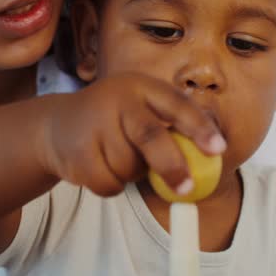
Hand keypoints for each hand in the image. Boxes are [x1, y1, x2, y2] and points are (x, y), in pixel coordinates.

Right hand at [43, 72, 225, 196]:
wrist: (57, 125)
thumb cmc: (115, 122)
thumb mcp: (140, 111)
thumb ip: (169, 129)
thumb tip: (209, 161)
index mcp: (142, 86)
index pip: (176, 104)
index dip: (199, 127)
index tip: (218, 150)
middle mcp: (117, 98)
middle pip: (150, 135)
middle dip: (172, 165)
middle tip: (187, 189)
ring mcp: (93, 123)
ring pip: (128, 166)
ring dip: (132, 175)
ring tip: (120, 159)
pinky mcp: (76, 150)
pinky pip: (108, 182)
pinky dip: (113, 185)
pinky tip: (102, 168)